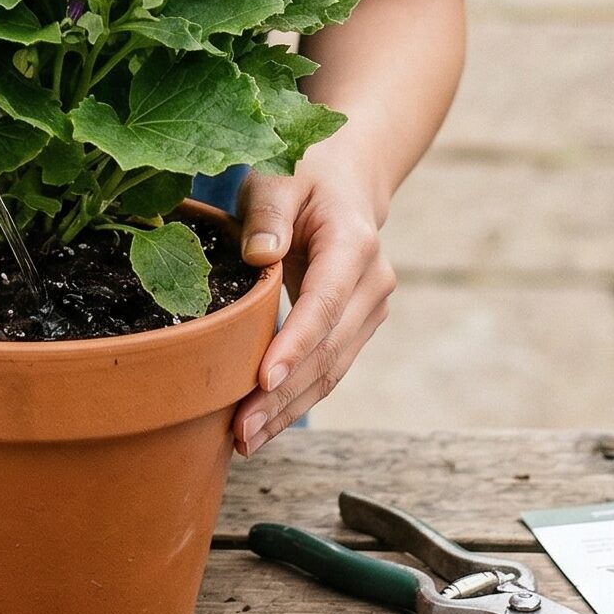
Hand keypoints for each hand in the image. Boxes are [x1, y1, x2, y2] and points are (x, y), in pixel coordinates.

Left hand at [230, 145, 396, 456]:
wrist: (347, 177)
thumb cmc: (303, 174)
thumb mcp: (278, 176)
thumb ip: (268, 213)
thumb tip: (260, 256)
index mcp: (354, 243)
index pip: (325, 302)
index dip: (297, 344)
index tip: (265, 379)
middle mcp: (372, 283)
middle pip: (329, 349)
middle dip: (285, 394)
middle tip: (241, 430)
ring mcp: (370, 309)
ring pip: (332, 370)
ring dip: (291, 408)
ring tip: (246, 439)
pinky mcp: (356, 326)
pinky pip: (329, 368)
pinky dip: (298, 398)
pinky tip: (264, 423)